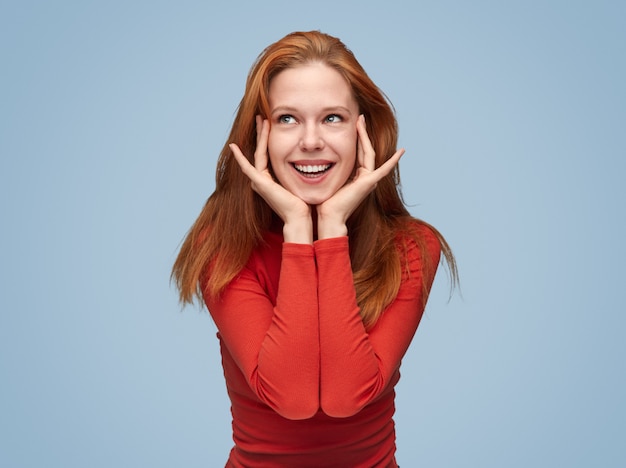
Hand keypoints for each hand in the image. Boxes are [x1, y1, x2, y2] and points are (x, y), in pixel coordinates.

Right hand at [230, 116, 312, 242]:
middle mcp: (261, 180)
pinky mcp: (259, 183)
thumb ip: (299, 172)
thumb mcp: (300, 182)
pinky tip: (233, 147)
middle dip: (262, 133)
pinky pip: (247, 167)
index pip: (267, 154)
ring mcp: (259, 181)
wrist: (299, 218)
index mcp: (269, 179)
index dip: (268, 138)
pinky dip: (240, 157)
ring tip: (261, 120)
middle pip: (261, 151)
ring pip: (257, 154)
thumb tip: (313, 158)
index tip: (271, 123)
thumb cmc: (303, 203)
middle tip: (262, 116)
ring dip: (259, 137)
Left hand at [316, 114, 403, 238]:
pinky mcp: (370, 182)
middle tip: (359, 117)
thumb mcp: (329, 179)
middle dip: (362, 133)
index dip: (357, 138)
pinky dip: (393, 160)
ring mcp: (369, 179)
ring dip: (366, 136)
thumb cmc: (326, 201)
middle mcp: (365, 177)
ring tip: (362, 121)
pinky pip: (384, 169)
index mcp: (357, 176)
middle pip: (365, 149)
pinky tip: (402, 151)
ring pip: (369, 153)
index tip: (354, 124)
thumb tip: (316, 157)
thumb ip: (330, 169)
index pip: (358, 152)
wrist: (330, 215)